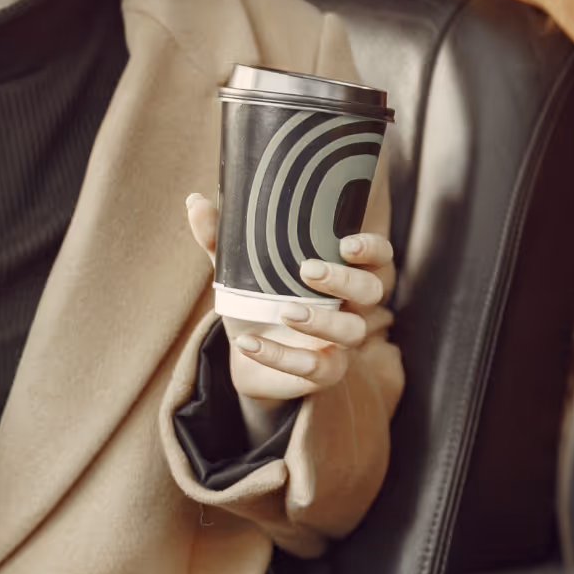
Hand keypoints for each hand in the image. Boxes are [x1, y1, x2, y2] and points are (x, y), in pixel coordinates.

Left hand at [186, 193, 395, 401]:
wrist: (249, 352)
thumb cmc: (258, 300)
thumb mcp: (240, 269)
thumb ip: (222, 239)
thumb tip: (195, 201)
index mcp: (342, 273)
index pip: (377, 256)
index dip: (371, 249)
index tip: (346, 243)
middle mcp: (351, 306)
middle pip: (372, 290)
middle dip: (345, 279)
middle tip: (307, 269)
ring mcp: (341, 341)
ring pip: (353, 330)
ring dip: (321, 320)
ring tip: (286, 311)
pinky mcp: (324, 372)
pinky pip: (315, 368)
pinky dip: (281, 356)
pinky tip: (249, 344)